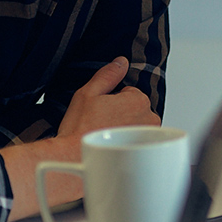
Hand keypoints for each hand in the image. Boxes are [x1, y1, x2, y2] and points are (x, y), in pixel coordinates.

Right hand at [0, 56, 158, 221]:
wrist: (72, 159)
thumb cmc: (79, 129)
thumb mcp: (88, 93)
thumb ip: (108, 75)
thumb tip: (121, 62)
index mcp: (139, 100)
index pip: (130, 94)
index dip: (113, 101)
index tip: (101, 111)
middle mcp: (150, 119)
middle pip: (136, 110)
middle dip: (122, 114)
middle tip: (101, 123)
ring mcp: (149, 138)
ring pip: (138, 126)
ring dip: (126, 129)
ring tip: (105, 136)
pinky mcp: (144, 154)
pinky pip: (138, 143)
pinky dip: (129, 144)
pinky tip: (112, 148)